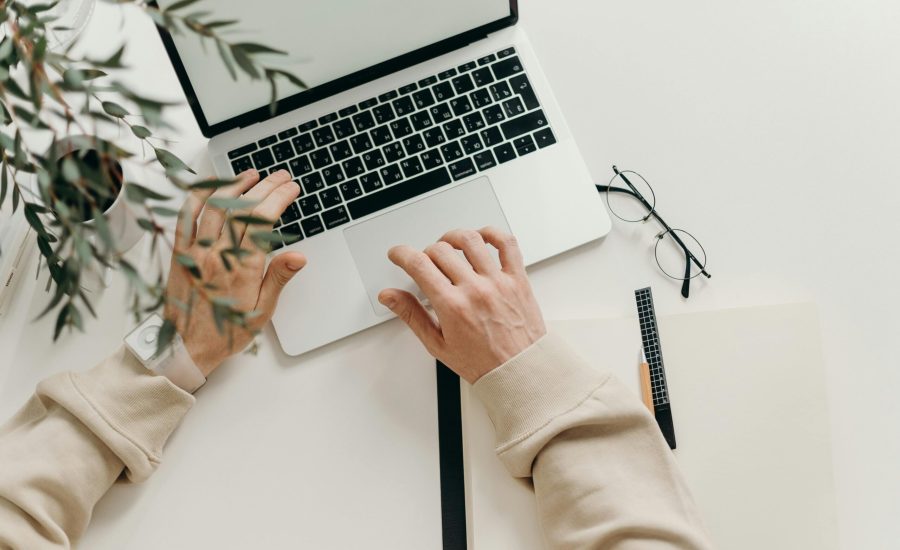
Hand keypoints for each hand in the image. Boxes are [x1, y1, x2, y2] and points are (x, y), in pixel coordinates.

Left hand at [164, 169, 305, 375]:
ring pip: (216, 206)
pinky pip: (186, 216)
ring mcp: (196, 251)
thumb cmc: (226, 331)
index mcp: (242, 269)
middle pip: (243, 209)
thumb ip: (278, 279)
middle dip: (265, 187)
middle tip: (280, 177)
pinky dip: (198, 196)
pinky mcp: (179, 252)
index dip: (279, 199)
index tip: (291, 189)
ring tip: (252, 175)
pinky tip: (212, 185)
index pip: (264, 222)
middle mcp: (218, 255)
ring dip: (236, 186)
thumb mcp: (261, 311)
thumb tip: (298, 256)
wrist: (185, 347)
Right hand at [378, 227, 545, 382]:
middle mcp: (475, 290)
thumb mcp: (437, 344)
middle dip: (425, 253)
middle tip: (425, 263)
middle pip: (440, 250)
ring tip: (449, 246)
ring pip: (471, 240)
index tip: (398, 254)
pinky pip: (507, 244)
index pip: (419, 265)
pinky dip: (493, 233)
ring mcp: (498, 282)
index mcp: (452, 306)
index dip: (401, 254)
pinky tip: (482, 238)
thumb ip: (411, 315)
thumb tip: (389, 296)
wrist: (520, 371)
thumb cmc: (482, 363)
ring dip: (453, 238)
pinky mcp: (518, 279)